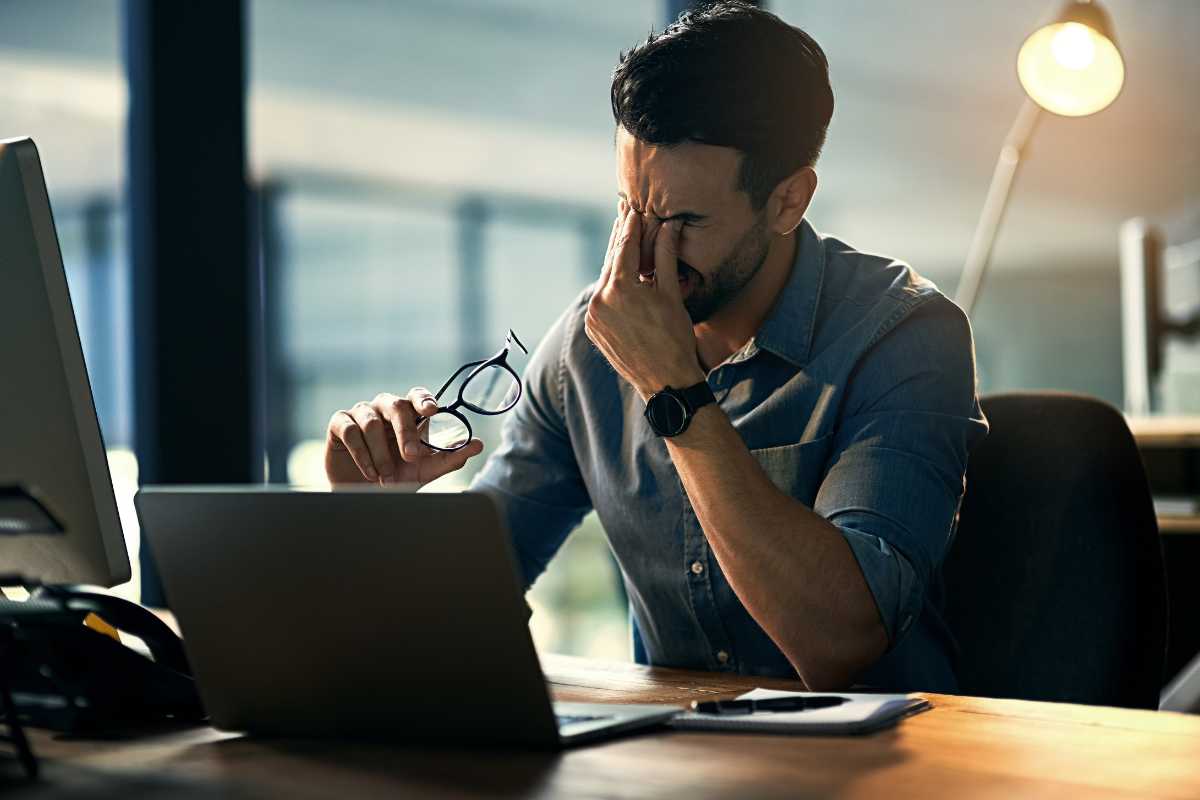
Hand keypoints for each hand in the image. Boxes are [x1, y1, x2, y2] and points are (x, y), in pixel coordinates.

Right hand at [324, 389, 484, 485]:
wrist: (364, 496)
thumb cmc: (398, 477)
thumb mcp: (426, 470)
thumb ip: (451, 457)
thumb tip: (478, 445)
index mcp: (408, 414)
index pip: (417, 395)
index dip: (424, 399)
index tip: (431, 409)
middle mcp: (385, 408)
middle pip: (397, 406)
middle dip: (406, 433)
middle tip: (412, 457)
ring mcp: (361, 413)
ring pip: (372, 422)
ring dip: (381, 454)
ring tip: (386, 476)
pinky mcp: (339, 423)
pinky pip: (351, 431)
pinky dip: (362, 454)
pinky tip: (370, 472)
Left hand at [585, 204, 704, 399]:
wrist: (665, 381)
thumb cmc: (675, 337)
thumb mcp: (672, 293)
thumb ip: (665, 256)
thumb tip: (669, 225)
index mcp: (620, 288)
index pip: (625, 246)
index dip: (631, 225)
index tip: (634, 209)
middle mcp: (600, 300)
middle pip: (611, 260)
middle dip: (621, 239)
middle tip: (625, 216)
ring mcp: (594, 316)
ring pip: (605, 279)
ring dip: (616, 262)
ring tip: (625, 244)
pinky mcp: (593, 329)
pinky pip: (602, 299)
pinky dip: (611, 286)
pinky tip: (622, 276)